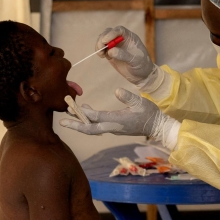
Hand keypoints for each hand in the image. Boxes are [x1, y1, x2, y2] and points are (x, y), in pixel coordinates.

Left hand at [59, 89, 179, 147]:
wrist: (156, 127)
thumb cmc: (150, 114)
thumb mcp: (141, 102)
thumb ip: (128, 97)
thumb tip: (117, 90)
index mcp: (117, 121)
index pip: (96, 118)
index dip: (83, 114)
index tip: (71, 110)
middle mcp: (112, 127)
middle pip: (89, 129)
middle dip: (75, 125)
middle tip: (62, 121)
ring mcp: (112, 128)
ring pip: (92, 128)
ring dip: (80, 122)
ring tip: (68, 112)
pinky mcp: (114, 127)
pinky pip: (98, 125)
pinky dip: (89, 120)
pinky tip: (85, 110)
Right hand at [95, 27, 157, 87]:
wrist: (141, 75)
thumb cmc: (142, 65)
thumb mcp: (135, 60)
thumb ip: (123, 55)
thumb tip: (110, 51)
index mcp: (130, 37)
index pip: (119, 30)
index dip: (112, 33)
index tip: (106, 40)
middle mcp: (121, 39)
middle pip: (108, 32)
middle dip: (102, 38)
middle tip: (101, 47)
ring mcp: (115, 45)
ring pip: (103, 39)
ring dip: (99, 44)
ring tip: (101, 54)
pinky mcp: (110, 53)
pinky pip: (102, 48)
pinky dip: (99, 50)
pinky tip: (101, 55)